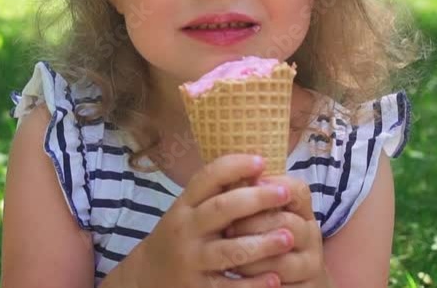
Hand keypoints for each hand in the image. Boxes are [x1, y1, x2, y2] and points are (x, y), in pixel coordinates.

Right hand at [130, 154, 294, 287]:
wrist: (148, 276)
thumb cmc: (180, 237)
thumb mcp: (188, 211)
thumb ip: (214, 194)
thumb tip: (257, 169)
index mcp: (185, 206)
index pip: (207, 178)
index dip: (235, 166)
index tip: (261, 161)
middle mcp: (186, 230)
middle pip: (221, 210)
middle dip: (256, 199)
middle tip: (285, 193)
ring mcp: (192, 261)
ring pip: (229, 251)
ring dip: (261, 244)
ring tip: (288, 237)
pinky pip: (229, 287)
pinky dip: (252, 284)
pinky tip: (274, 279)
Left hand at [222, 175, 329, 286]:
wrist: (299, 282)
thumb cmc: (272, 241)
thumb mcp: (268, 217)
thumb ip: (255, 197)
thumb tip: (229, 177)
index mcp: (302, 211)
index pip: (297, 190)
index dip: (269, 188)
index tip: (242, 191)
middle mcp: (311, 235)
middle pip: (286, 223)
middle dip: (251, 226)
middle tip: (227, 230)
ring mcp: (311, 265)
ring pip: (281, 260)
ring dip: (251, 260)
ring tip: (230, 259)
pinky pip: (280, 287)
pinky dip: (257, 285)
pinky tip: (241, 281)